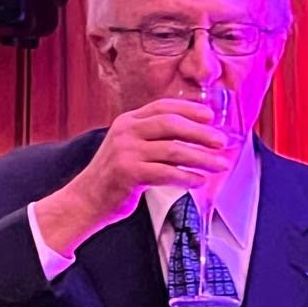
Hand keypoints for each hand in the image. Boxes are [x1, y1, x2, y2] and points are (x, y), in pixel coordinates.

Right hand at [33, 97, 231, 254]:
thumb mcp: (130, 147)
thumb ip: (154, 137)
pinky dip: (187, 177)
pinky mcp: (128, 173)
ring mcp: (126, 151)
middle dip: (201, 133)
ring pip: (173, 150)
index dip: (190, 109)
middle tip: (221, 141)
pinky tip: (199, 181)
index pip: (164, 107)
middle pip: (172, 124)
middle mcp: (126, 131)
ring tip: (219, 165)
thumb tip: (195, 135)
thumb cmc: (114, 176)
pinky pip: (166, 173)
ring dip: (201, 158)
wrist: (86, 199)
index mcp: (128, 121)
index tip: (210, 116)